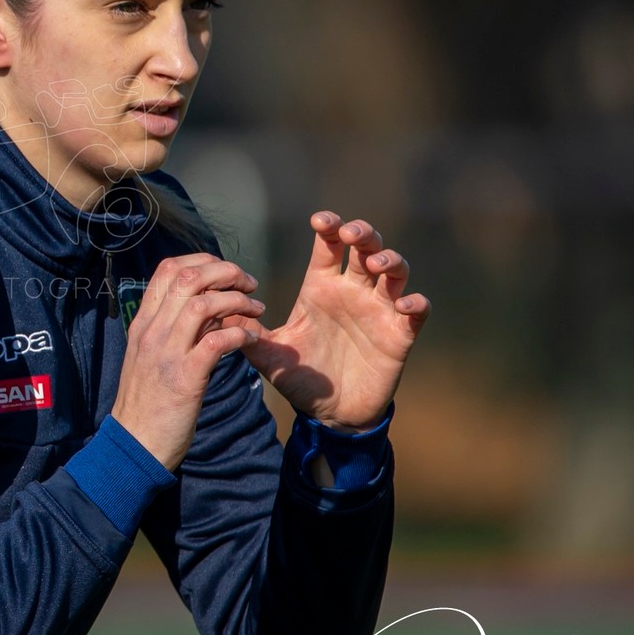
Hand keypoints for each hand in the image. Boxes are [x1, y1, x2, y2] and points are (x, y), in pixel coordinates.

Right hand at [110, 254, 266, 470]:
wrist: (134, 444)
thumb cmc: (147, 403)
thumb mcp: (151, 357)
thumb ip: (173, 329)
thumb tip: (207, 308)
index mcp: (143, 323)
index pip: (168, 270)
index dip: (202, 261)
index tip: (226, 273)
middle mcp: (152, 331)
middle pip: (189, 278)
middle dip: (226, 272)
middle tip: (249, 285)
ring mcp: (167, 353)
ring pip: (204, 304)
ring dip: (238, 301)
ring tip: (257, 311)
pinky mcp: (185, 378)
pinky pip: (217, 341)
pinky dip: (240, 334)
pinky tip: (252, 339)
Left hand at [237, 212, 429, 431]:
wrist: (331, 414)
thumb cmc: (302, 377)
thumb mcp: (270, 356)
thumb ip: (246, 333)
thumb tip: (216, 310)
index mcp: (322, 288)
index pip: (329, 246)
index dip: (329, 227)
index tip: (320, 220)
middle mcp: (353, 292)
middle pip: (366, 246)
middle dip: (362, 233)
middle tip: (351, 234)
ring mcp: (379, 311)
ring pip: (395, 270)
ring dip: (390, 260)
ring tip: (375, 266)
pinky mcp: (400, 334)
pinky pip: (417, 310)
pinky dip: (416, 303)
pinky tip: (404, 305)